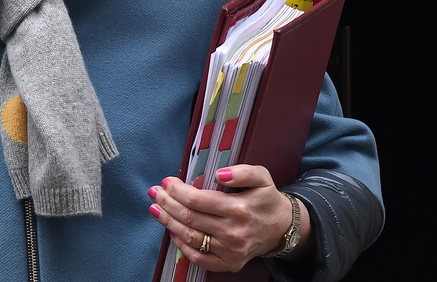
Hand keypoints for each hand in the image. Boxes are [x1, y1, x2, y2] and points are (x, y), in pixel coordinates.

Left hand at [147, 165, 307, 271]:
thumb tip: (219, 174)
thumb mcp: (262, 177)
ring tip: (155, 209)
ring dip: (168, 222)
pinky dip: (181, 245)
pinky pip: (199, 257)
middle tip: (154, 193)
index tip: (166, 182)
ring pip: (189, 236)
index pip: (197, 200)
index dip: (177, 191)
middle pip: (189, 218)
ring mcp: (230, 250)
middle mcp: (233, 232)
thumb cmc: (267, 199)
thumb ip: (242, 172)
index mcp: (239, 208)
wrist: (282, 228)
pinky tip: (172, 231)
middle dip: (167, 204)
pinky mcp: (229, 263)